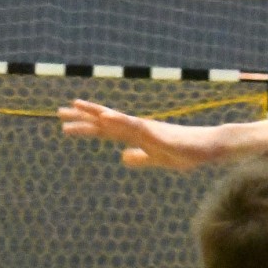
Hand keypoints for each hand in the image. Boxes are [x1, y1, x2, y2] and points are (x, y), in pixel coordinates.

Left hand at [58, 99, 224, 170]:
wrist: (208, 148)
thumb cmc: (187, 153)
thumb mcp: (158, 160)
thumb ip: (141, 158)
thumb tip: (122, 158)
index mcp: (137, 136)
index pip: (106, 130)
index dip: (86, 127)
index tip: (65, 124)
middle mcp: (138, 128)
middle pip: (105, 121)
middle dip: (82, 117)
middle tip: (58, 112)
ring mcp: (146, 128)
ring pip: (115, 120)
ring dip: (95, 114)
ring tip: (75, 107)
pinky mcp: (156, 132)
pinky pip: (133, 125)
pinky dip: (118, 120)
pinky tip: (105, 117)